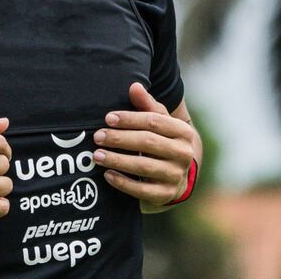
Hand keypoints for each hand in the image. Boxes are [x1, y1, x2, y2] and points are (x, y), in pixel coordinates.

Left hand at [93, 83, 194, 207]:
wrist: (178, 174)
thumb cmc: (163, 140)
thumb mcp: (159, 121)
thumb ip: (147, 104)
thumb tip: (134, 86)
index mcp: (183, 131)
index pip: (154, 121)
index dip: (130, 119)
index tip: (108, 118)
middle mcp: (183, 154)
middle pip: (148, 142)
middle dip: (120, 138)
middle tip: (98, 136)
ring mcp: (176, 176)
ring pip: (143, 166)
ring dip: (117, 160)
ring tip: (97, 155)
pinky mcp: (166, 194)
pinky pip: (142, 190)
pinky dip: (123, 182)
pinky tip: (107, 175)